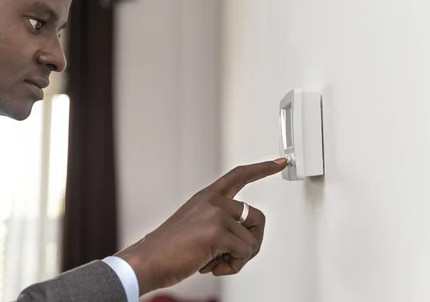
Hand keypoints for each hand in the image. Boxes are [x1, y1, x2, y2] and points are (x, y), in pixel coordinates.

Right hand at [115, 158, 287, 295]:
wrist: (149, 260)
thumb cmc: (170, 249)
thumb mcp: (195, 226)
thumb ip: (219, 222)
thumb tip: (245, 239)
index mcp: (207, 197)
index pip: (240, 175)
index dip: (262, 168)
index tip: (280, 162)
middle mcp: (214, 201)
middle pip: (257, 218)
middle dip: (252, 242)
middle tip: (232, 256)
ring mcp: (216, 214)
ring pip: (252, 241)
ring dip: (237, 259)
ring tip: (214, 261)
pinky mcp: (217, 232)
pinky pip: (244, 253)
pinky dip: (233, 266)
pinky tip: (211, 266)